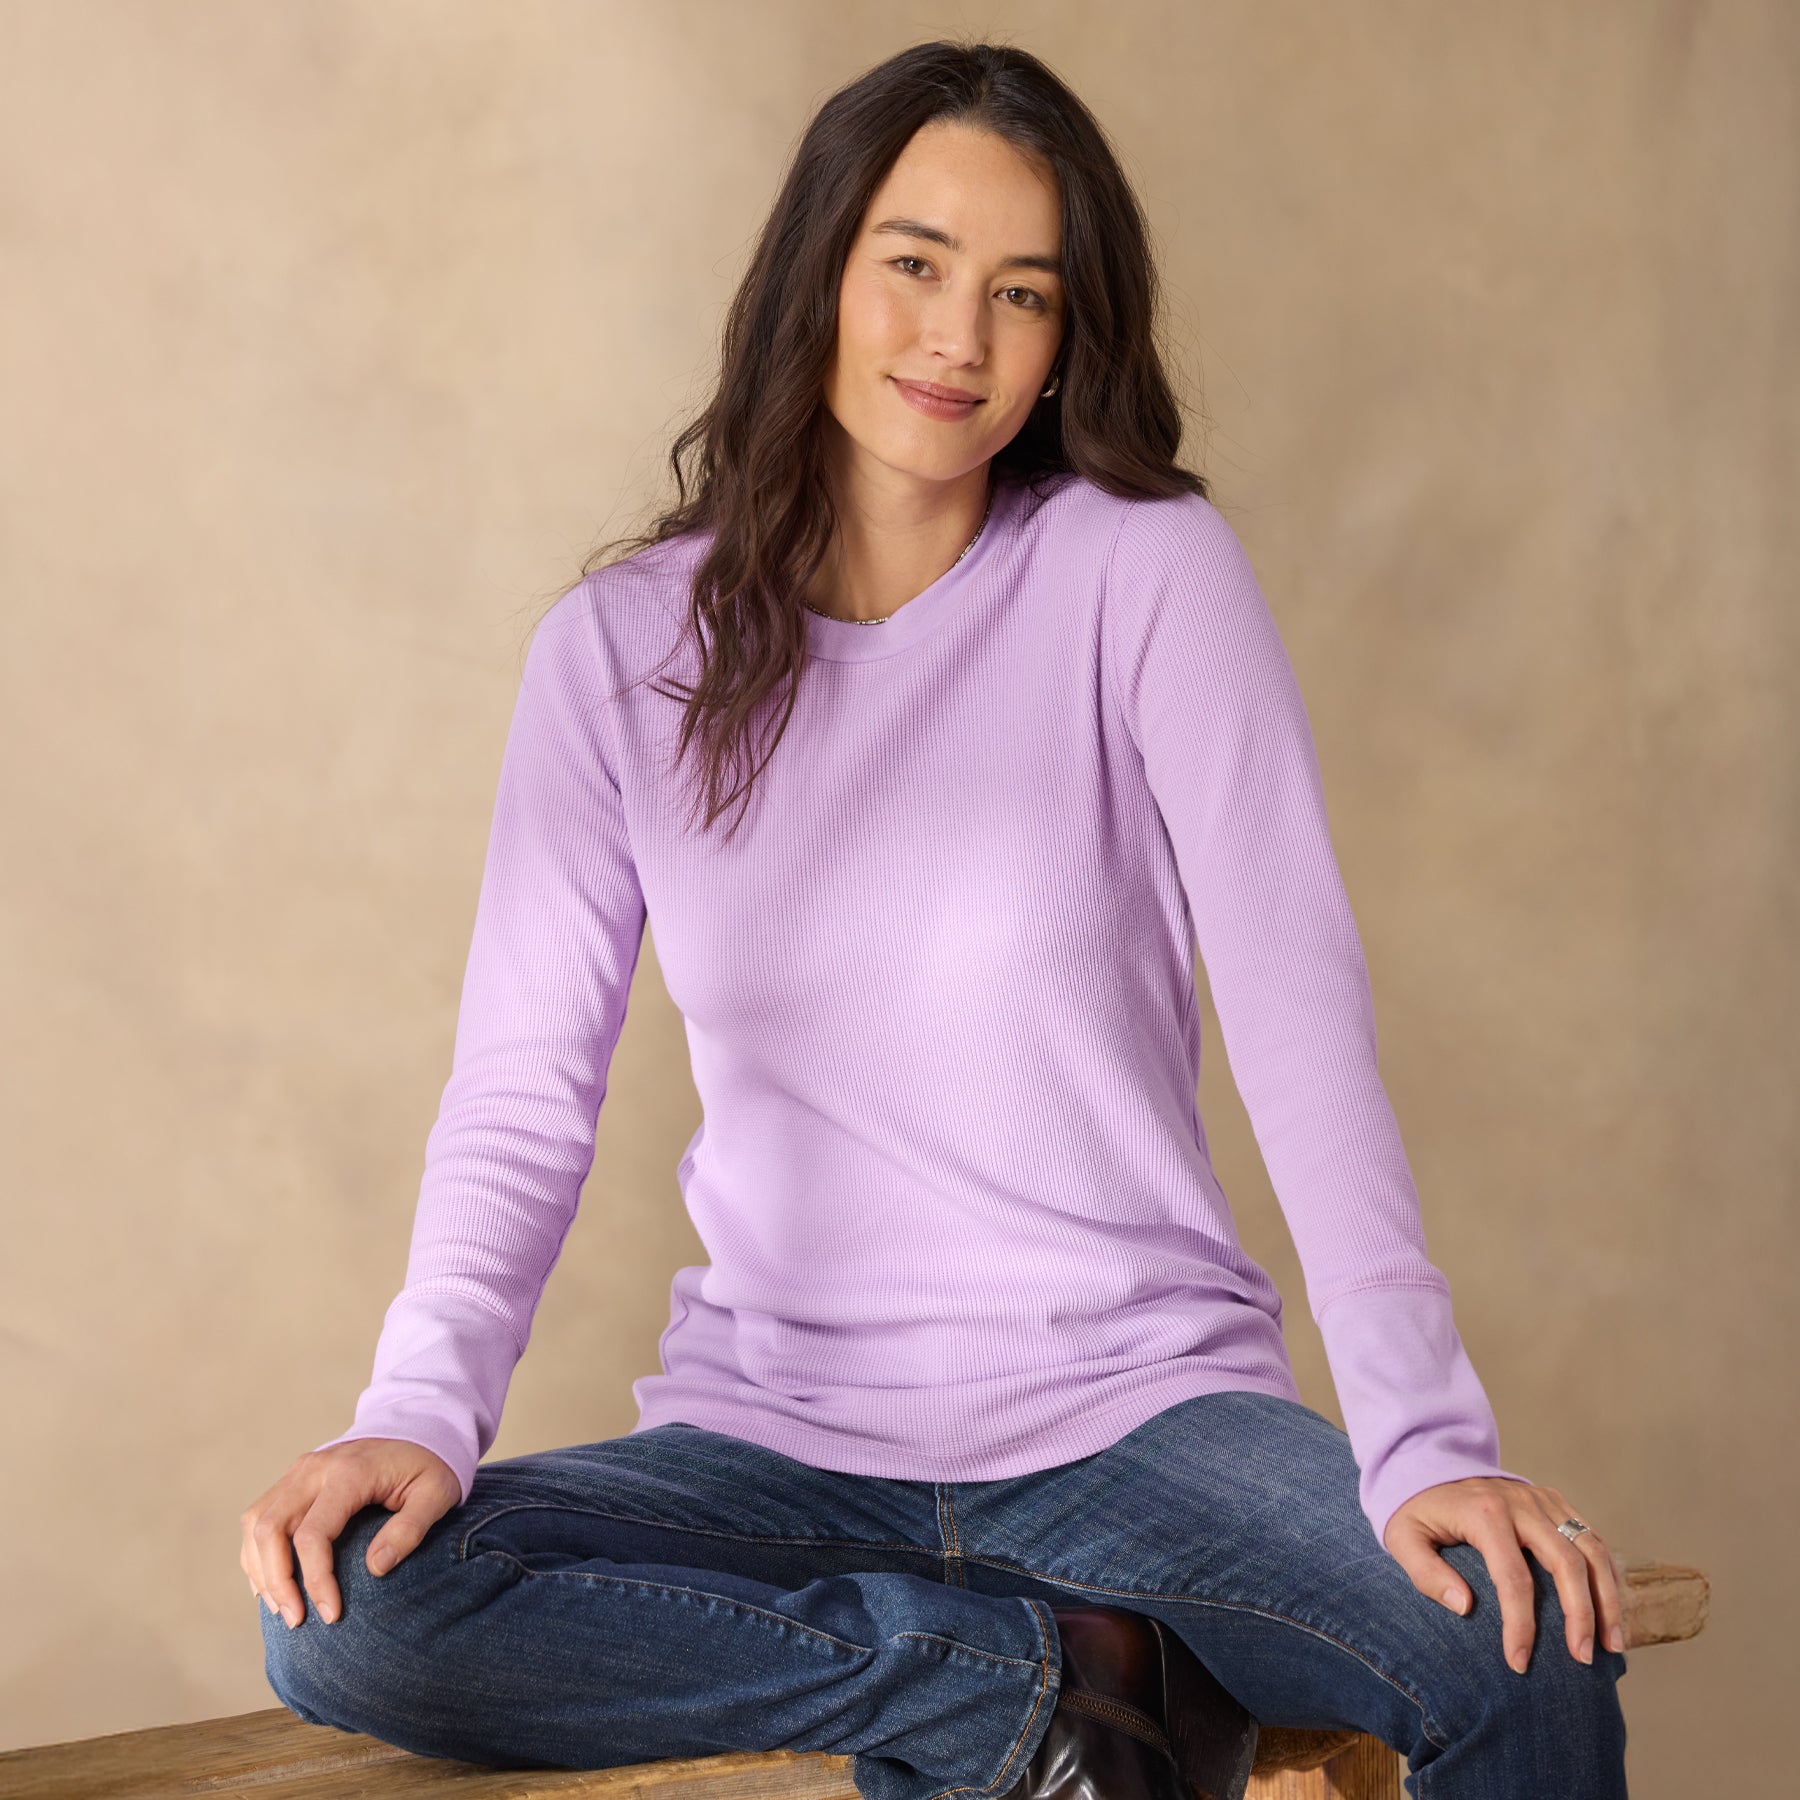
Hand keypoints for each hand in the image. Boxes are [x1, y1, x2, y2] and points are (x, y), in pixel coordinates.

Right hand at [240, 1439, 459, 1628]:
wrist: (418, 1426)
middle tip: (296, 1621)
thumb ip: (410, 1529)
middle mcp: (315, 1468)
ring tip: (281, 1608)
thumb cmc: (429, 1465)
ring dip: (260, 1569)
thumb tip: (376, 1568)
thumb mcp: (437, 1493)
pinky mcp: (293, 1478)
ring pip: (256, 1522)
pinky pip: (259, 1515)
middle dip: (277, 1581)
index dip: (316, 1580)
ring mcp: (299, 1470)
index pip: (313, 1534)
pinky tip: (270, 1583)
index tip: (331, 1614)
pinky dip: (256, 1551)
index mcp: (350, 1472)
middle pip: (270, 1529)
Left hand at [1383, 1476, 1624, 1672]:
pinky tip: (1612, 1608)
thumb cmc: (1417, 1509)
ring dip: (1608, 1598)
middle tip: (1582, 1658)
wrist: (1428, 1462)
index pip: (1514, 1579)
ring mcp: (1541, 1499)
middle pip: (1566, 1562)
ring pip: (1591, 1549)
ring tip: (1613, 1644)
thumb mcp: (1403, 1537)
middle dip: (1581, 1615)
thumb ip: (1426, 1573)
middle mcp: (1520, 1503)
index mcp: (1483, 1513)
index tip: (1519, 1662)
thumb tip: (1464, 1607)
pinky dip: (1608, 1574)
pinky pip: (1591, 1537)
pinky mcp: (1553, 1500)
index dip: (1521, 1625)